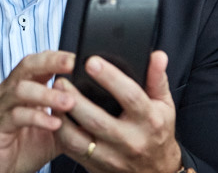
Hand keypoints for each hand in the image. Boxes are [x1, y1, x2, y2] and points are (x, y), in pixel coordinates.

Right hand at [0, 50, 76, 172]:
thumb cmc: (23, 147)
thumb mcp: (54, 130)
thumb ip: (71, 117)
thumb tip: (100, 110)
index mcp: (24, 87)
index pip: (40, 62)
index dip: (58, 56)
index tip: (80, 57)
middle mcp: (10, 92)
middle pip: (28, 66)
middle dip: (51, 62)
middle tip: (73, 65)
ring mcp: (1, 107)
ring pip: (21, 89)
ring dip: (47, 94)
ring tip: (69, 102)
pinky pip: (16, 116)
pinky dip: (37, 118)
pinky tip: (54, 123)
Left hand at [53, 51, 188, 172]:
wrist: (156, 170)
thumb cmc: (157, 131)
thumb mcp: (164, 104)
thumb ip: (157, 78)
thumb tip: (157, 55)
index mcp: (149, 121)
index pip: (130, 96)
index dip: (110, 78)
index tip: (91, 61)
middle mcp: (130, 140)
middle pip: (98, 120)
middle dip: (76, 99)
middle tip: (61, 80)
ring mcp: (112, 156)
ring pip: (80, 139)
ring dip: (63, 117)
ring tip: (53, 96)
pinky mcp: (97, 165)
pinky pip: (73, 150)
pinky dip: (61, 133)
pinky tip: (55, 116)